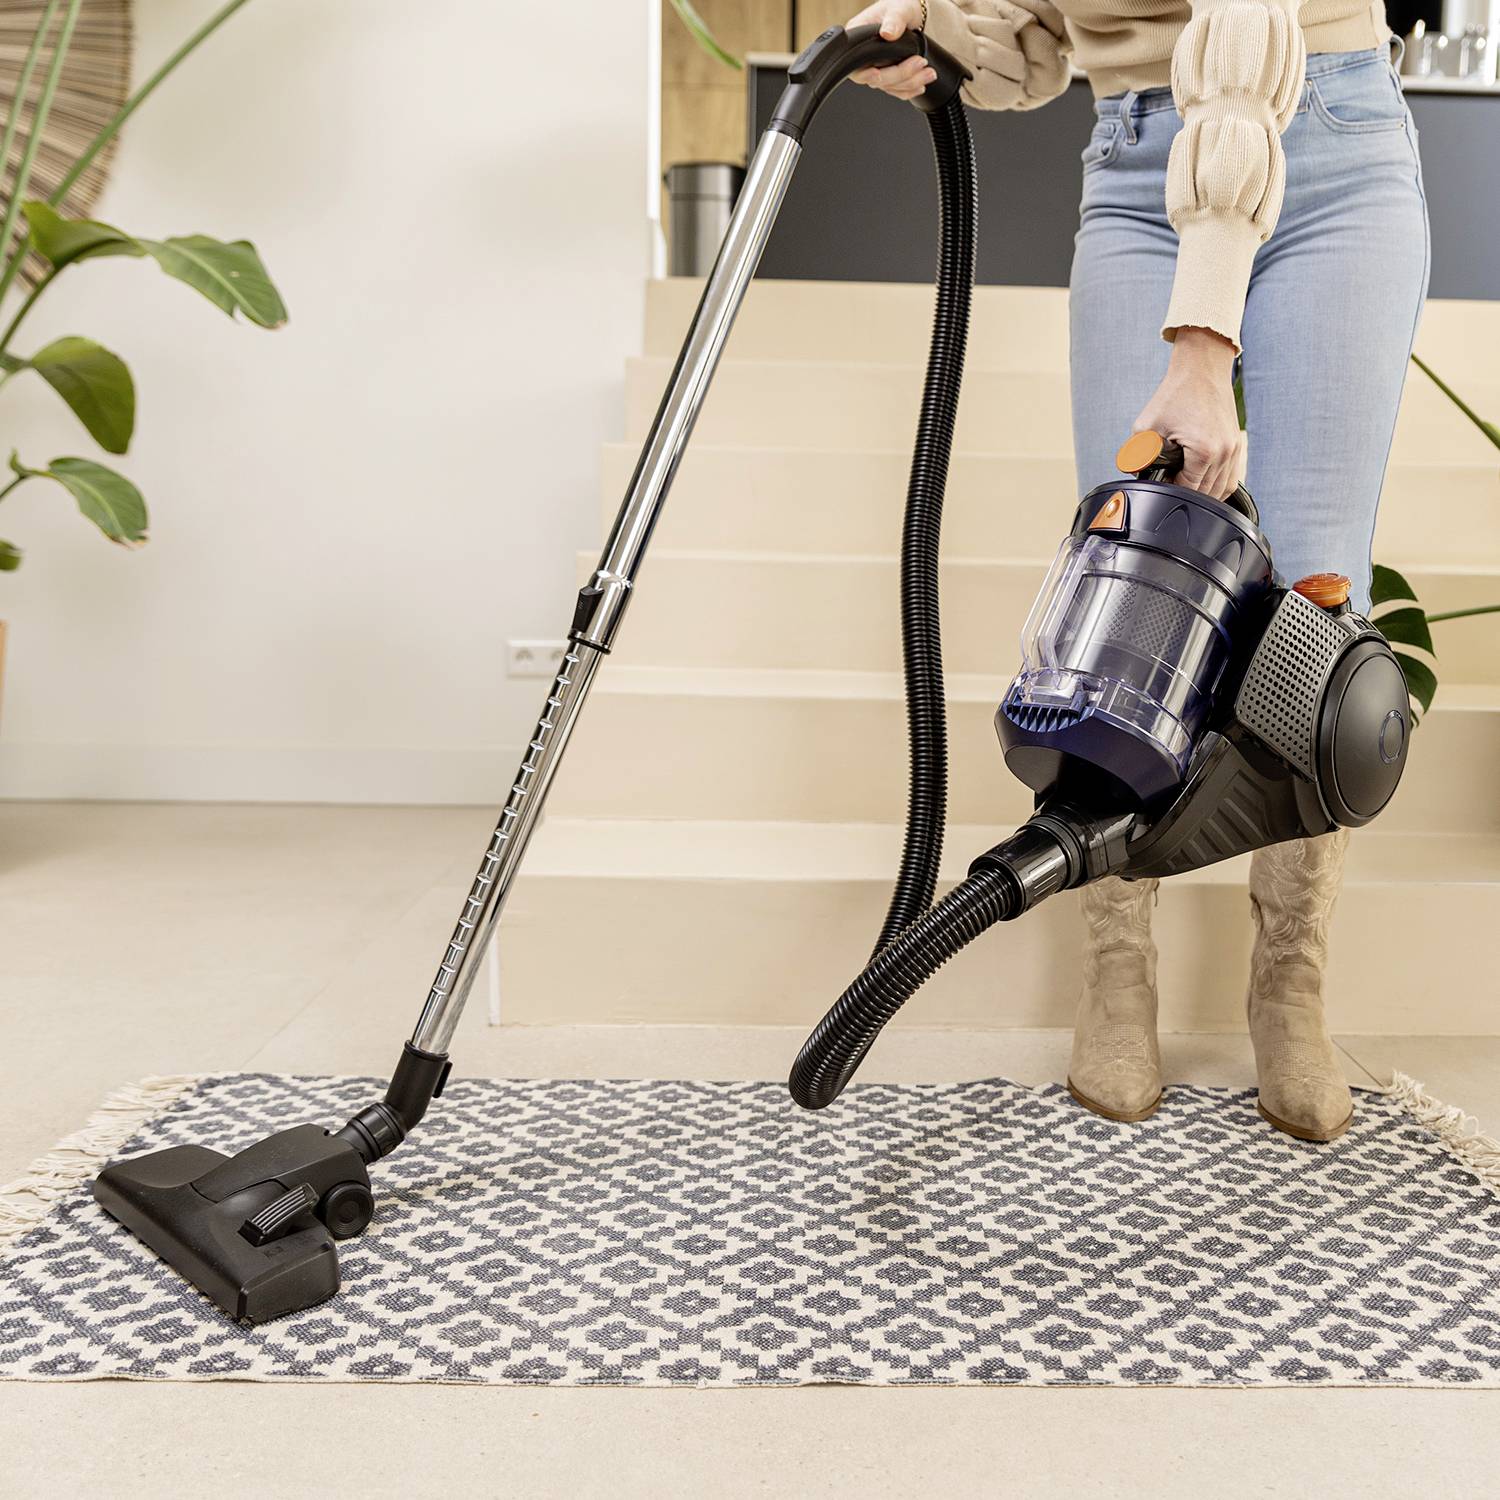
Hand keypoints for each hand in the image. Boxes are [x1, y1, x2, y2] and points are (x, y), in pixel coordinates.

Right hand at [846, 3, 935, 98]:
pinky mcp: (888, 77)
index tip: (877, 73)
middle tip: (920, 62)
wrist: (914, 15)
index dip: (865, 73)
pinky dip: (910, 90)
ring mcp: (876, 68)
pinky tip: (921, 85)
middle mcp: (864, 57)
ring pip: (889, 86)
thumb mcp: (899, 8)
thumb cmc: (901, 7)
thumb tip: (888, 33)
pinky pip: (896, 90)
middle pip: (876, 78)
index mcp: (859, 38)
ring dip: (910, 83)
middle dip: (900, 75)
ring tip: (929, 73)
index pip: (855, 63)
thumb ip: (894, 19)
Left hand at [1130, 327, 1245, 499]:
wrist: (1202, 369)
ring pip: (1221, 490)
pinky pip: (1230, 478)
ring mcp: (1234, 450)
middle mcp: (1224, 453)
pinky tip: (1201, 482)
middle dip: (1184, 494)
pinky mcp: (1236, 445)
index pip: (1187, 490)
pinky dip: (1216, 485)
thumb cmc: (1175, 394)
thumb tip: (1135, 475)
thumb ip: (1137, 455)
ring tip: (1182, 482)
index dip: (1169, 491)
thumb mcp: (1146, 426)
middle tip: (1168, 480)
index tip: (1159, 481)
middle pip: (1206, 494)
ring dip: (1202, 493)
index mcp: (1204, 452)